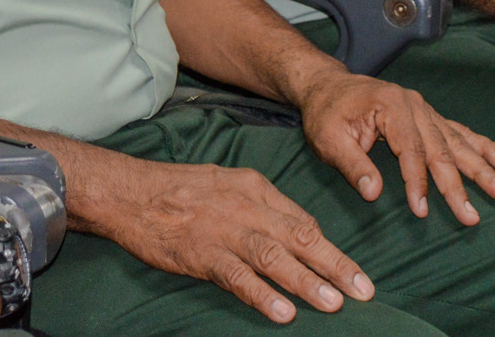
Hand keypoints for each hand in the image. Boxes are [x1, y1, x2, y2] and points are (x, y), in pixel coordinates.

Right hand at [87, 153, 374, 322]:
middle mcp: (245, 207)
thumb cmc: (179, 189)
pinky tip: (283, 312)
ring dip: (307, 282)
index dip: (329, 248)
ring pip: (274, 257)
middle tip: (364, 290)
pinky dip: (262, 295)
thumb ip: (262, 205)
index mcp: (255, 188)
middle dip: (335, 265)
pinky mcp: (201, 254)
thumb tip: (298, 230)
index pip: (301, 221)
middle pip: (299, 237)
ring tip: (334, 303)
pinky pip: (237, 277)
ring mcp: (224, 231)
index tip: (353, 272)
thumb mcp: (227, 182)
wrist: (130, 193)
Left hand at [294, 66, 494, 225]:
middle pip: (441, 149)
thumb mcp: (328, 139)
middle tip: (472, 216)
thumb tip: (374, 194)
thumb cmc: (326, 113)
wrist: (327, 86)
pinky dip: (483, 147)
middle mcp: (415, 105)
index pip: (410, 150)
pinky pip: (460, 133)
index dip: (416, 182)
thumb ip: (352, 165)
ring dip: (483, 167)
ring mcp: (425, 110)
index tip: (421, 210)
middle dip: (459, 185)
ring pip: (458, 142)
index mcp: (390, 106)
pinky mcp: (429, 116)